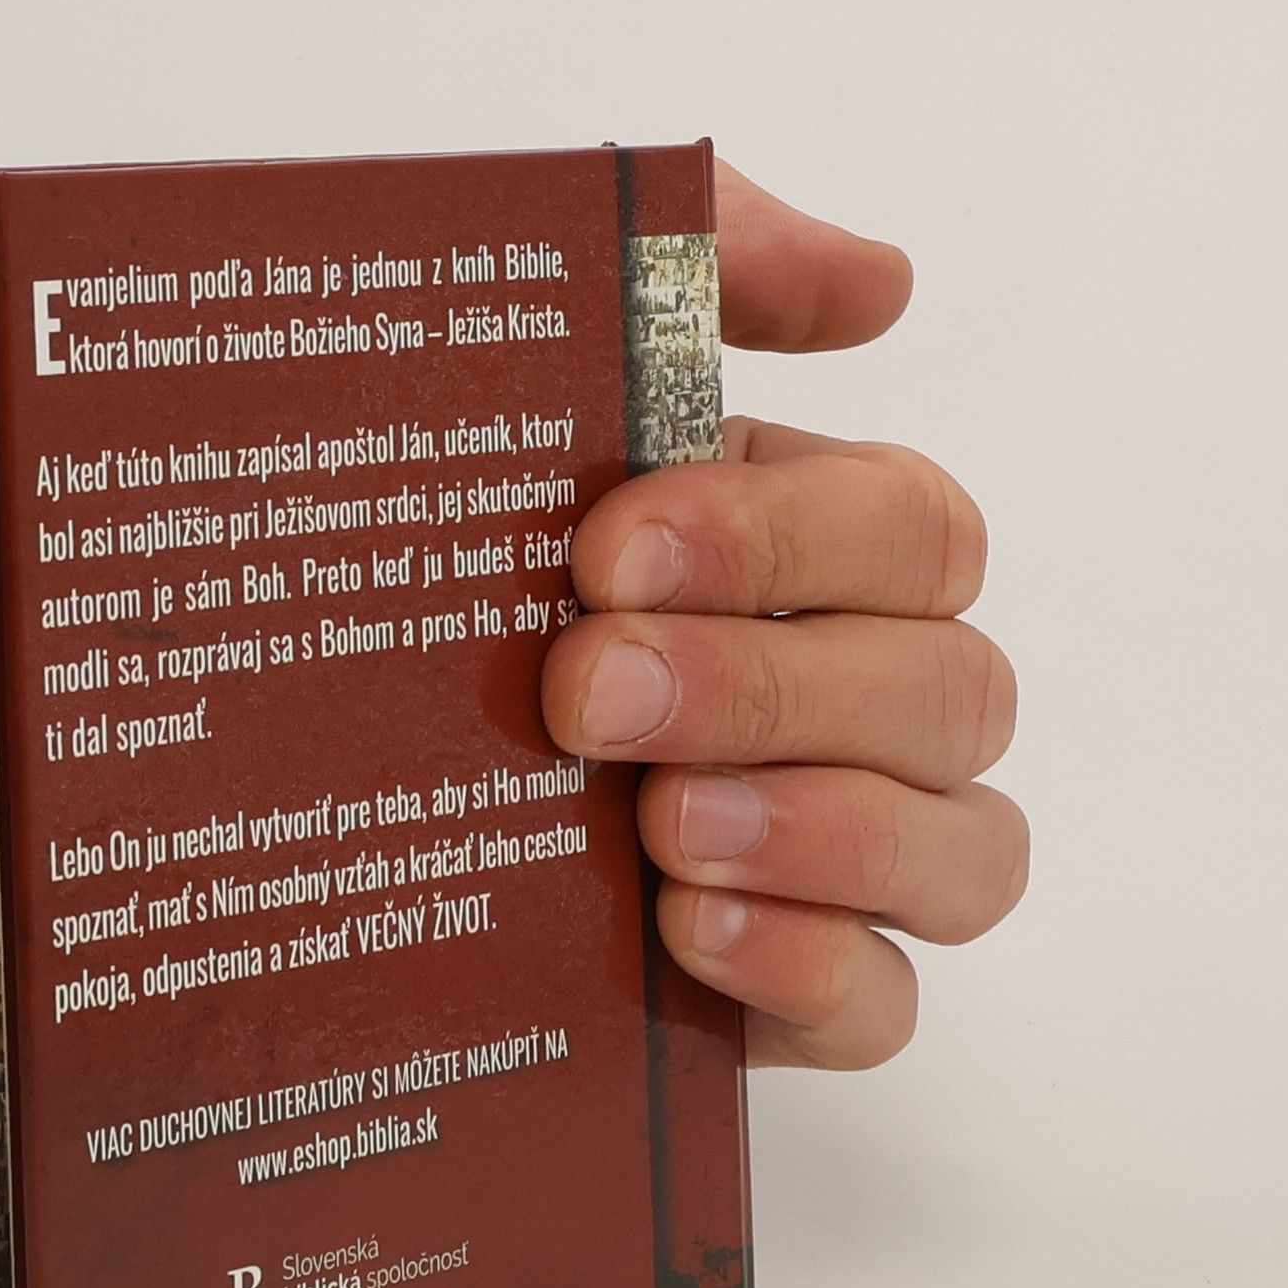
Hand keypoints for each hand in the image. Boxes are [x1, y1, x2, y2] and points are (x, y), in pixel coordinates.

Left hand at [541, 162, 1026, 1068]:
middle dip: (768, 687)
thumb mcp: (543, 393)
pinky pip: (887, 1006)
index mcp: (823, 559)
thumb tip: (883, 283)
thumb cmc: (459, 572)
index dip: (784, 537)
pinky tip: (688, 931)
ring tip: (661, 826)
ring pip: (968, 852)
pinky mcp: (801, 993)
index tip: (607, 550)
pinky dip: (812, 969)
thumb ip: (708, 281)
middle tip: (590, 695)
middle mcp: (865, 703)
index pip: (910, 528)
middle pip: (948, 689)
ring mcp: (850, 859)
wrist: (320, 776)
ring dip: (825, 831)